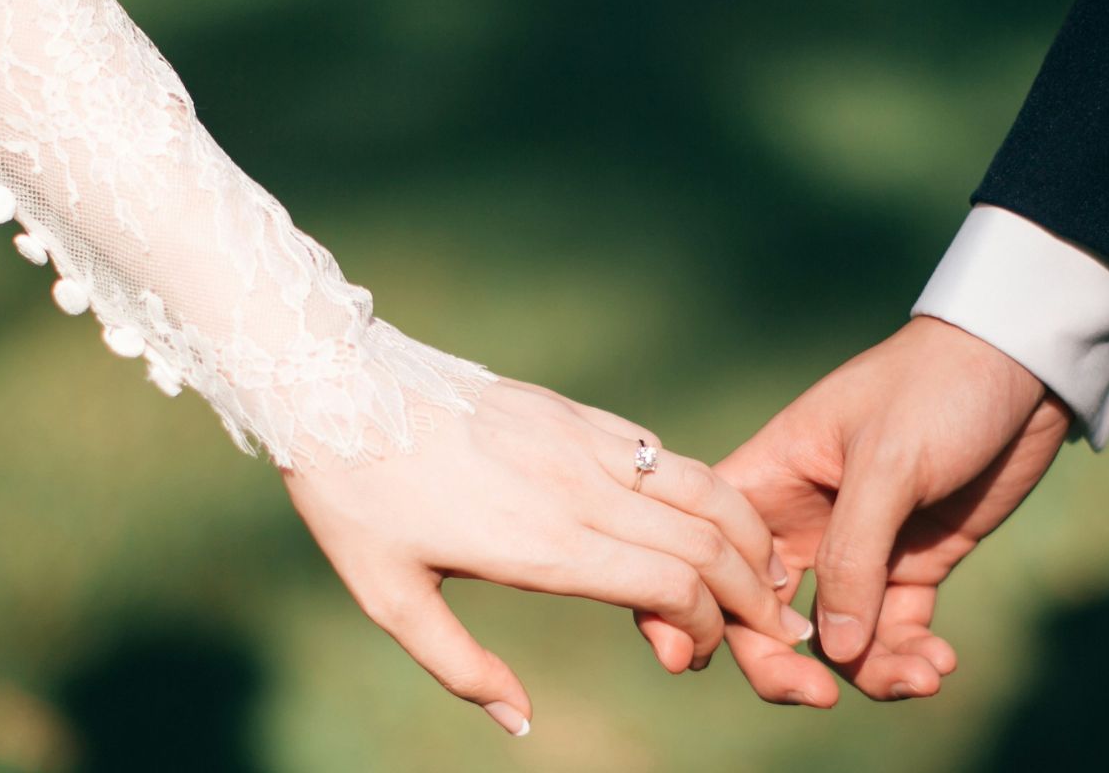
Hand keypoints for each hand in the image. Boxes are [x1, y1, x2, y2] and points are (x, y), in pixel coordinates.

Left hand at [283, 379, 814, 735]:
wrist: (334, 386)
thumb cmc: (356, 500)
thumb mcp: (390, 600)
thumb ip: (461, 667)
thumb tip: (521, 723)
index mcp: (544, 543)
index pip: (671, 584)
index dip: (704, 628)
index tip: (690, 656)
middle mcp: (579, 489)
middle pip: (707, 540)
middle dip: (754, 592)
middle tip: (774, 629)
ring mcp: (582, 441)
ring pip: (702, 486)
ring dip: (748, 534)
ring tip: (768, 573)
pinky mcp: (573, 412)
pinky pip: (660, 452)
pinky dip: (704, 489)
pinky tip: (708, 517)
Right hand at [683, 316, 1070, 704]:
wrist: (1023, 366)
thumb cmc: (938, 387)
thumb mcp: (889, 462)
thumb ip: (853, 556)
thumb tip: (831, 651)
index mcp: (769, 479)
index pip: (711, 553)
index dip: (699, 606)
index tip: (709, 657)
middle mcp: (801, 521)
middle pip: (763, 613)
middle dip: (784, 664)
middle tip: (821, 697)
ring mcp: (858, 547)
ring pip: (835, 637)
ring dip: (868, 670)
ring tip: (920, 677)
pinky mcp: (912, 563)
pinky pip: (894, 631)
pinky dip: (910, 657)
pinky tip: (940, 663)